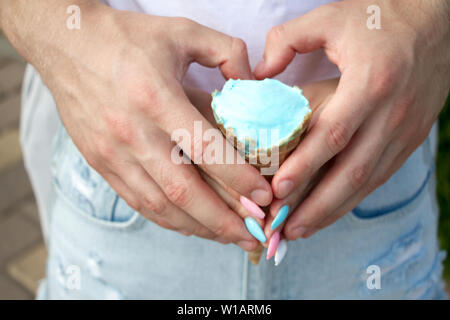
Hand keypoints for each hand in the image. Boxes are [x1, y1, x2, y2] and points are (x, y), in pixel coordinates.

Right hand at [1, 0, 272, 249]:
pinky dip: (169, 219)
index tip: (264, 197)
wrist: (67, 45)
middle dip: (223, 220)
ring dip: (198, 227)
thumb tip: (254, 83)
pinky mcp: (101, 163)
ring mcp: (113, 153)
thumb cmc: (127, 38)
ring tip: (229, 237)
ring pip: (160, 205)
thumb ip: (227, 52)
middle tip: (255, 235)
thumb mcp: (182, 31)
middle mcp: (132, 133)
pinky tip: (192, 225)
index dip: (238, 178)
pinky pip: (138, 201)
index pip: (205, 149)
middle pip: (184, 190)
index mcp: (156, 97)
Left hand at [254, 0, 449, 239]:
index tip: (276, 192)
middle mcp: (391, 115)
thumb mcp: (329, 18)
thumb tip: (258, 73)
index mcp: (370, 83)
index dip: (304, 167)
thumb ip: (287, 41)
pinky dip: (352, 198)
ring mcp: (404, 131)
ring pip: (366, 183)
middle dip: (315, 207)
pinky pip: (379, 176)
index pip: (333, 135)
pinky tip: (329, 210)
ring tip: (300, 230)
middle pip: (351, 173)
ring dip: (332, 211)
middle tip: (283, 230)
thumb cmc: (379, 18)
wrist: (434, 22)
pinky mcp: (410, 139)